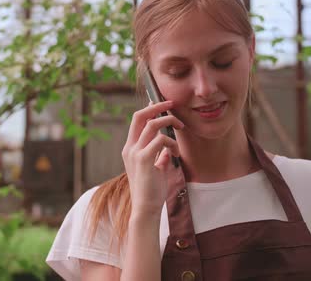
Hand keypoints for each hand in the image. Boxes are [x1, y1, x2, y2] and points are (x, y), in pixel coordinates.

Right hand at [121, 100, 183, 217]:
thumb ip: (158, 156)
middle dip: (157, 106)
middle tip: (172, 104)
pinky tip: (176, 153)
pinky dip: (171, 143)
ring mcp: (135, 152)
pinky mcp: (144, 159)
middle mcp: (130, 148)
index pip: (136, 120)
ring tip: (180, 128)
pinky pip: (160, 140)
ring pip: (153, 125)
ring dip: (169, 122)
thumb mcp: (155, 168)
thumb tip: (166, 148)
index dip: (149, 109)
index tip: (161, 103)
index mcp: (130, 148)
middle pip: (140, 116)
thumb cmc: (151, 190)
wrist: (146, 208)